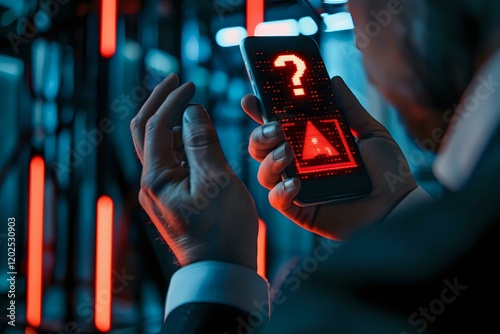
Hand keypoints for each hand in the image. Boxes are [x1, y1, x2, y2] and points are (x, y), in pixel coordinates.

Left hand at [131, 74, 258, 269]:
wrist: (223, 268)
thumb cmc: (223, 229)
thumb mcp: (216, 180)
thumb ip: (202, 141)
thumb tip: (192, 110)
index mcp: (156, 178)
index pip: (156, 126)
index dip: (172, 100)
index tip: (189, 83)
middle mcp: (151, 183)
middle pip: (145, 132)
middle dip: (159, 103)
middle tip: (176, 82)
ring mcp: (160, 191)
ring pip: (159, 146)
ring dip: (173, 124)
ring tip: (195, 113)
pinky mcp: (172, 197)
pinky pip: (172, 162)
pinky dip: (182, 143)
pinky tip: (199, 141)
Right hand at [241, 76, 416, 239]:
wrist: (398, 206)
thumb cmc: (386, 172)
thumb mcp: (370, 132)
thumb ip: (349, 108)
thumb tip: (333, 79)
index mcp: (310, 143)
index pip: (278, 125)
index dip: (261, 112)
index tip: (252, 99)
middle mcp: (298, 164)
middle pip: (262, 147)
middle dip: (260, 134)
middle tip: (274, 127)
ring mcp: (296, 187)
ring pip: (264, 171)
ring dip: (269, 159)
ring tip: (287, 152)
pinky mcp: (299, 210)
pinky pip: (277, 200)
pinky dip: (281, 190)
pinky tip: (296, 183)